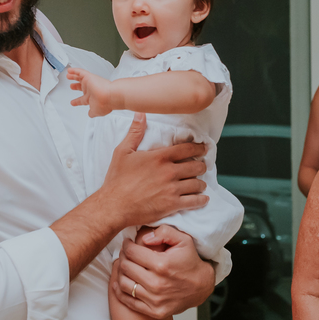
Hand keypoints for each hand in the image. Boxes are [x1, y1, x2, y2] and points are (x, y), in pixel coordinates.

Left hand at [68, 67, 114, 116]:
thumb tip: (90, 114)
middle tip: (71, 86)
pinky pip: (80, 72)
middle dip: (76, 87)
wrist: (110, 96)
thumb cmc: (104, 103)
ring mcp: (90, 83)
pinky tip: (70, 70)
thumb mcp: (96, 112)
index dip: (77, 101)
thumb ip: (92, 113)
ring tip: (68, 75)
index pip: (83, 100)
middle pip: (82, 87)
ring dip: (74, 77)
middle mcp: (91, 90)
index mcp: (92, 99)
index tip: (73, 102)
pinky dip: (74, 70)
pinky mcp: (89, 77)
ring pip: (80, 78)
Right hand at [97, 114, 207, 229]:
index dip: (199, 148)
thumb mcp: (122, 152)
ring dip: (201, 183)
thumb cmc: (117, 179)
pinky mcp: (172, 205)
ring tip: (200, 184)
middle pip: (196, 166)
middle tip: (201, 167)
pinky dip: (201, 200)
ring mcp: (172, 189)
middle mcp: (169, 172)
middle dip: (201, 166)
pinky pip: (194, 201)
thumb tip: (140, 114)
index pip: (187, 149)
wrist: (114, 206)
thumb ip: (134, 133)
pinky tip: (203, 199)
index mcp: (160, 157)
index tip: (204, 148)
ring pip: (197, 184)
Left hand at [112, 226, 214, 318]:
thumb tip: (145, 237)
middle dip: (122, 256)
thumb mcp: (183, 240)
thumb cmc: (190, 262)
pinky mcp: (154, 311)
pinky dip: (120, 291)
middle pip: (125, 267)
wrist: (201, 286)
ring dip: (120, 272)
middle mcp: (157, 283)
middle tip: (125, 253)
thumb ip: (164, 232)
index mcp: (162, 265)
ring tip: (124, 266)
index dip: (126, 245)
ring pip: (123, 283)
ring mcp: (155, 299)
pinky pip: (128, 301)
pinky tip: (120, 282)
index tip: (127, 243)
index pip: (132, 252)